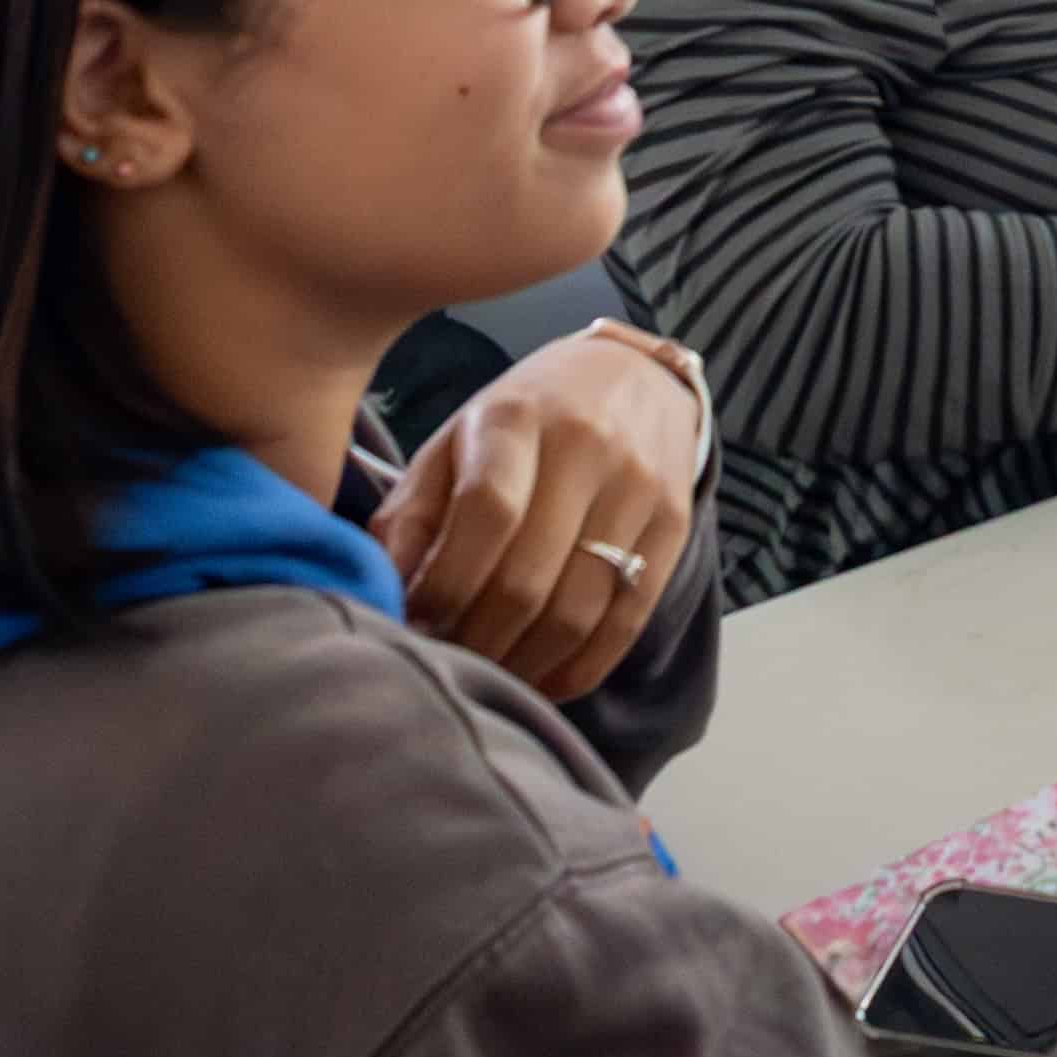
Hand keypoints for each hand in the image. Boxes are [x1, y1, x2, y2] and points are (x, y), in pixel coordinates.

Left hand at [376, 324, 703, 702]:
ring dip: (524, 664)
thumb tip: (381, 599)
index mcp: (516, 417)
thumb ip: (410, 518)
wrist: (633, 377)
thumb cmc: (523, 421)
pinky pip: (626, 621)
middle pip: (528, 578)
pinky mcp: (675, 524)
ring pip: (577, 612)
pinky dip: (579, 668)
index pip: (485, 514)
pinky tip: (543, 678)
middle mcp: (586, 446)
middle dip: (476, 640)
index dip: (445, 586)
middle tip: (447, 660)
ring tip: (489, 674)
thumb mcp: (453, 443)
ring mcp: (638, 487)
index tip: (416, 621)